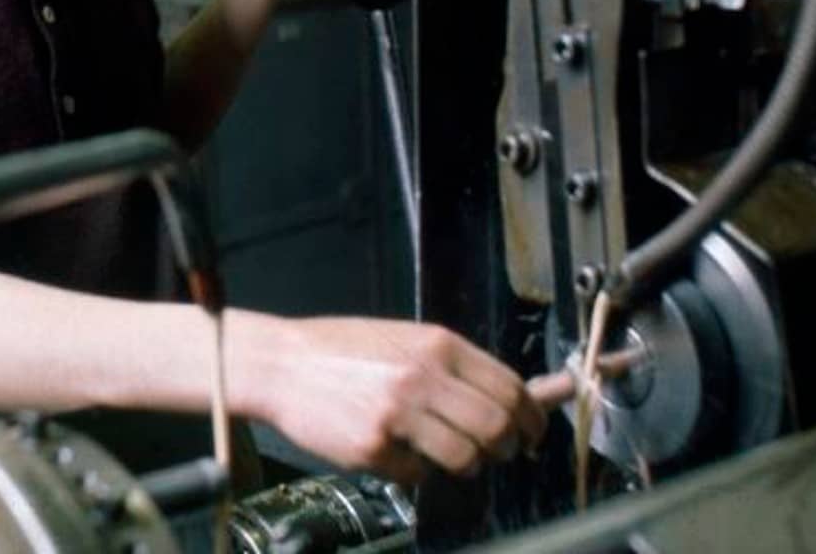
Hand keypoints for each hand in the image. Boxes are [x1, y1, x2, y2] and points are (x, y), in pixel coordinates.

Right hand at [256, 316, 546, 483]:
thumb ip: (459, 367)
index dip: (531, 417)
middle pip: (496, 426)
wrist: (284, 363)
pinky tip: (397, 451)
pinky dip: (416, 471)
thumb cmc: (345, 350)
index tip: (531, 432)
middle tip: (498, 451)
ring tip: (449, 455)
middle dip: (506, 447)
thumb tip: (525, 392)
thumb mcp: (407, 340)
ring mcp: (397, 412)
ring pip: (467, 457)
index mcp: (437, 343)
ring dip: (467, 464)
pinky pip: (418, 475)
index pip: (509, 386)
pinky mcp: (373, 447)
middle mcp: (422, 374)